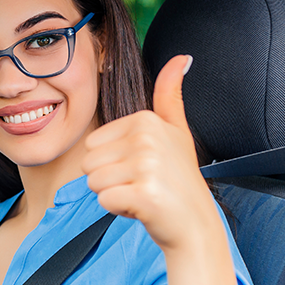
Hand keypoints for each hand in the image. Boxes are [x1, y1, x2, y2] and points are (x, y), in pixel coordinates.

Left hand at [83, 55, 246, 284]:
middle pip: (89, 162)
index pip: (93, 144)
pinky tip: (143, 208)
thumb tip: (180, 58)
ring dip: (114, 194)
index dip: (114, 162)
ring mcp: (147, 166)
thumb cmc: (179, 180)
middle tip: (143, 184)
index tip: (144, 168)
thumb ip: (170, 95)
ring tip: (143, 194)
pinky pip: (103, 201)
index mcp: (147, 120)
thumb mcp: (176, 132)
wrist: (195, 225)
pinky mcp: (144, 194)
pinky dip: (119, 210)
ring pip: (93, 183)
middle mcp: (147, 139)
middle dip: (111, 179)